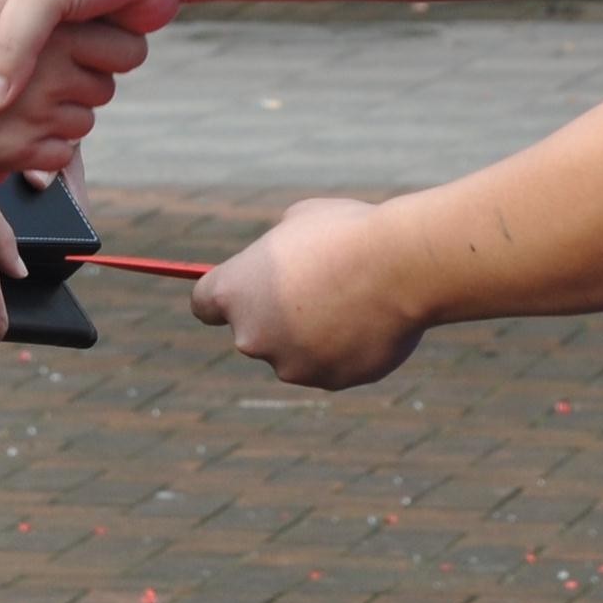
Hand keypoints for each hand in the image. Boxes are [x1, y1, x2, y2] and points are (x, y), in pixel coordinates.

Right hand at [0, 0, 148, 175]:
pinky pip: (52, 159)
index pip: (118, 47)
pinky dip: (42, 147)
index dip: (101, 41)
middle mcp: (51, 80)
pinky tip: (16, 126)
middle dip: (84, 78)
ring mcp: (29, 122)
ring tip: (28, 96)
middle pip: (102, 88)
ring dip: (62, 114)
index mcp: (51, 30)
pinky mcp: (5, 156)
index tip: (75, 37)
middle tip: (50, 66)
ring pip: (78, 125)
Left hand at [192, 197, 425, 389]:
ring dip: (315, 334)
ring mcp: (290, 365)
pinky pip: (333, 365)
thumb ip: (277, 251)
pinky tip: (372, 320)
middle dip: (278, 316)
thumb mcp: (299, 221)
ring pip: (296, 352)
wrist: (399, 266)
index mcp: (233, 292)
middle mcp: (251, 336)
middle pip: (254, 331)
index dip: (224, 299)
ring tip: (354, 300)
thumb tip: (280, 263)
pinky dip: (347, 349)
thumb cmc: (347, 233)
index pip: (204, 305)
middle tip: (317, 288)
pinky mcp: (328, 381)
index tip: (245, 292)